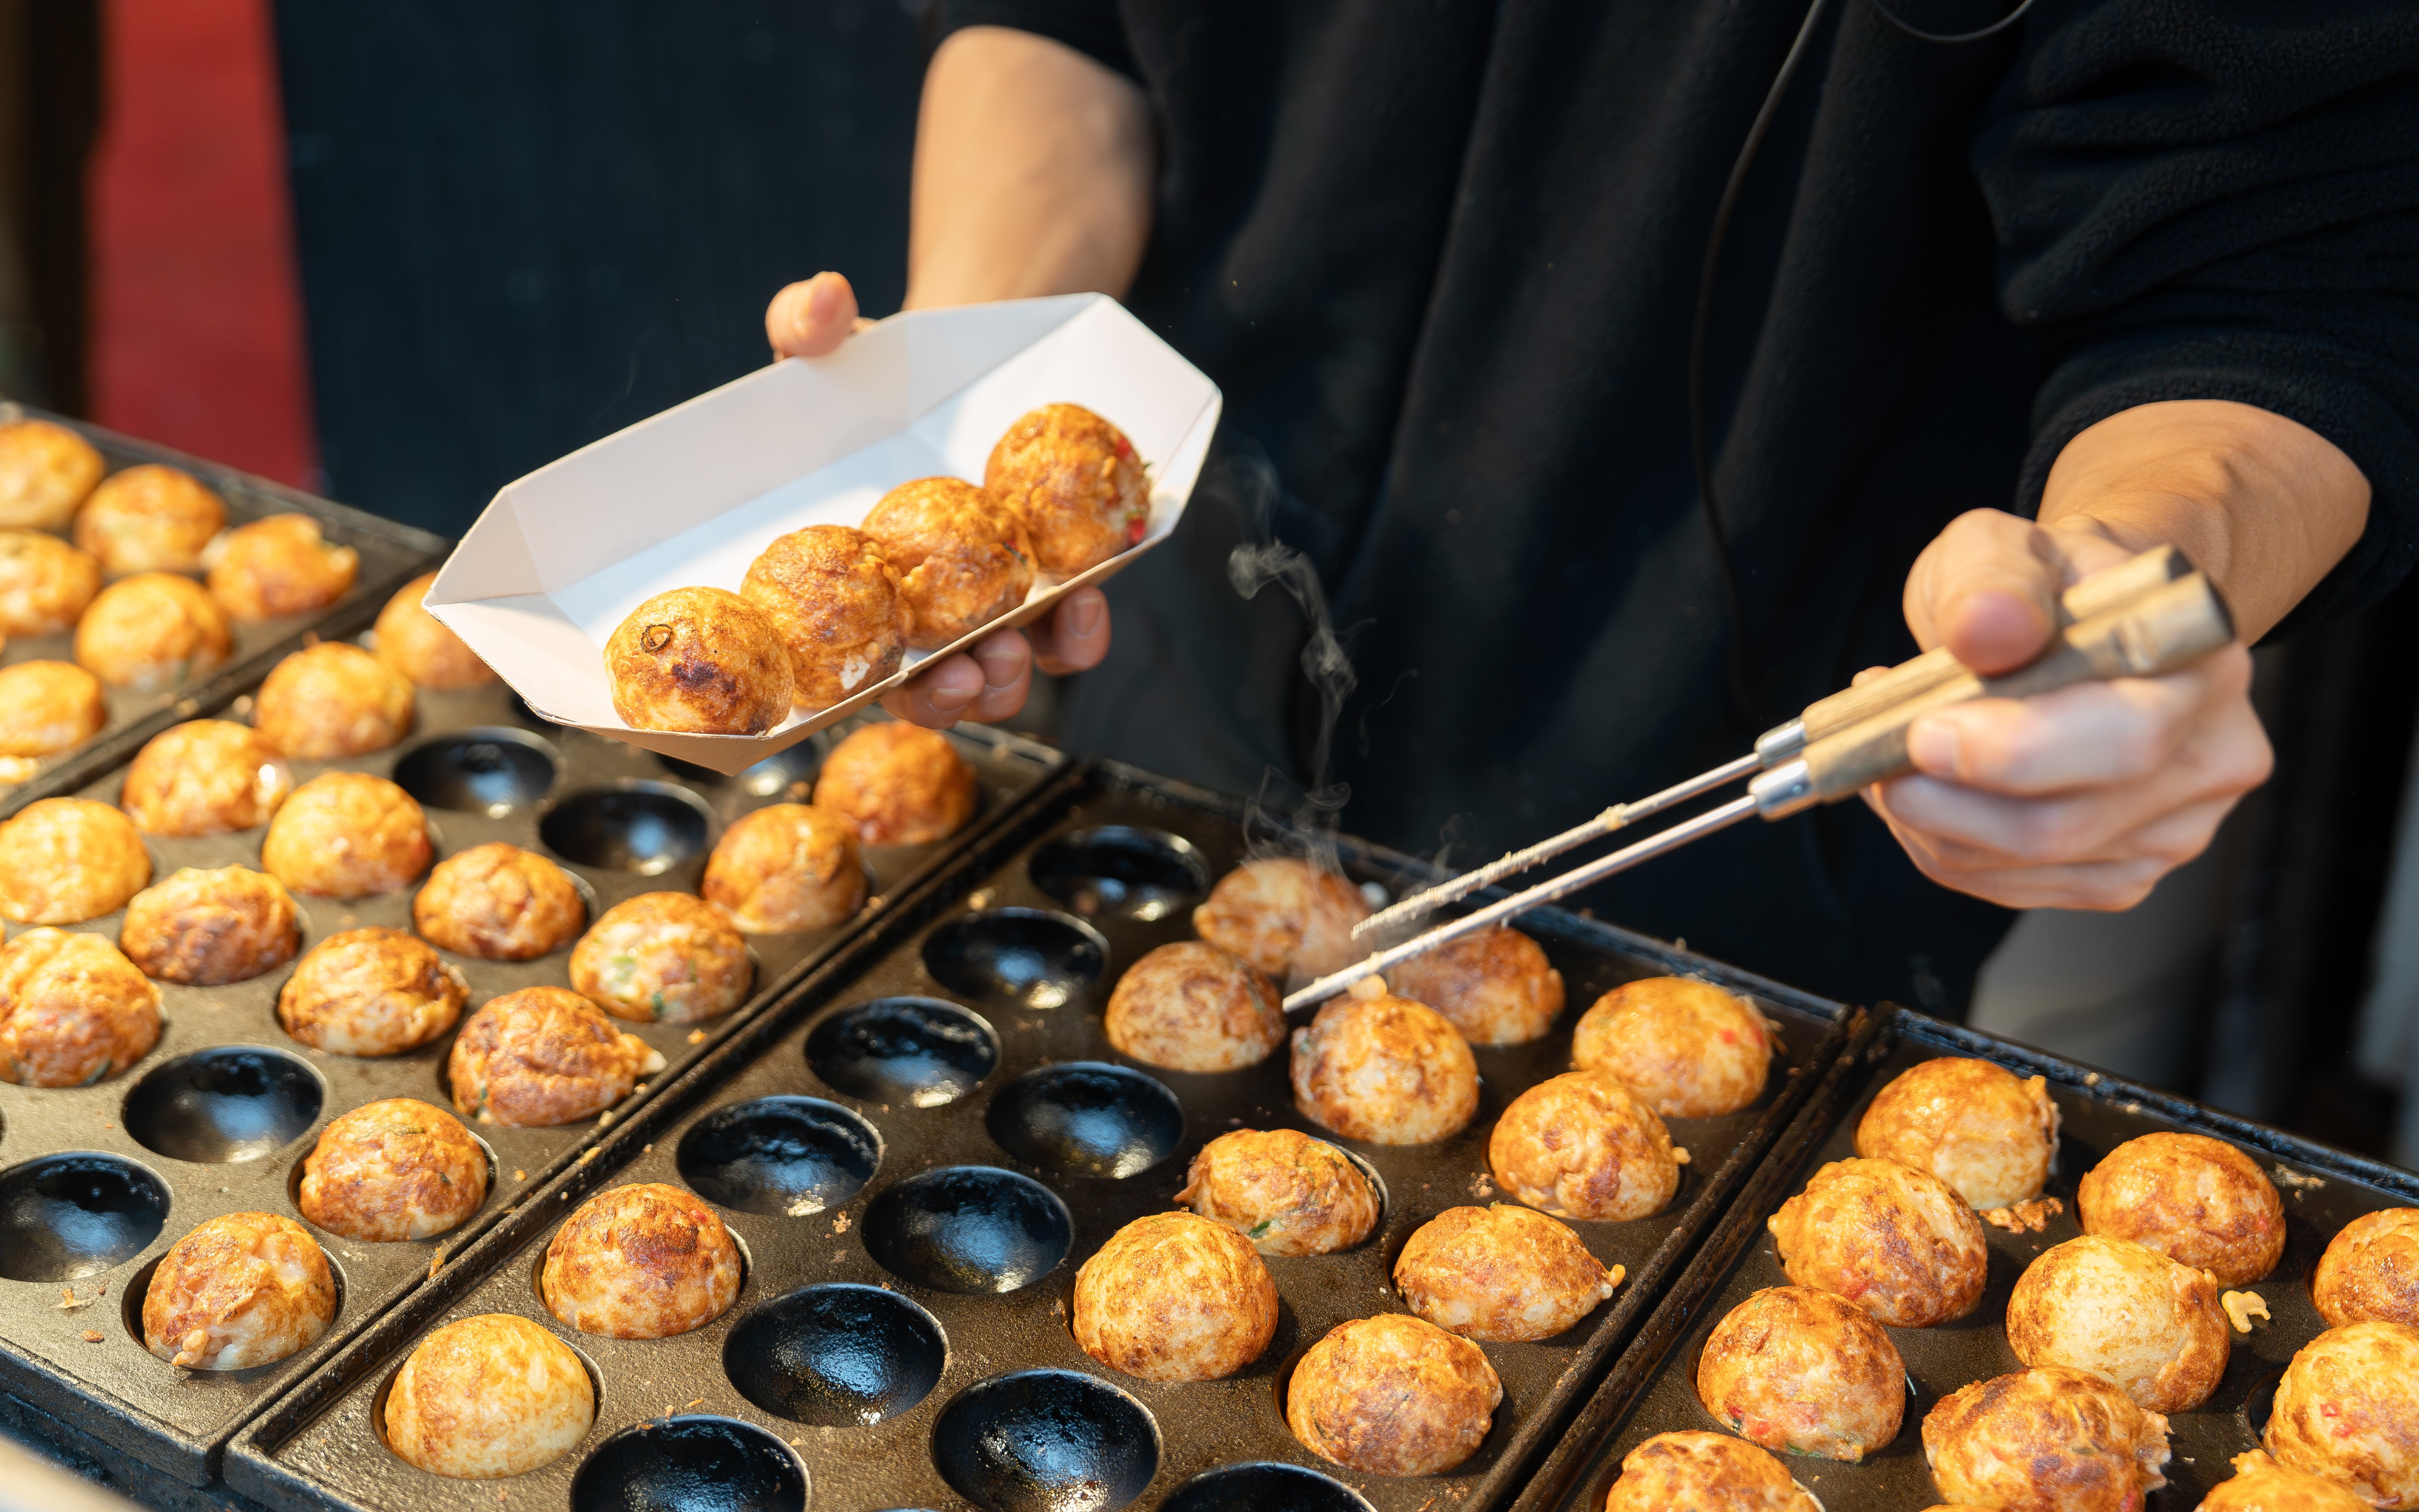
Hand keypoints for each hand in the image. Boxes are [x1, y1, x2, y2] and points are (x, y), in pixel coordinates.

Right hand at [761, 271, 1116, 727]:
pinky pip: (1068, 633)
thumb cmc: (880, 373)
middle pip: (930, 688)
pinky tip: (1089, 598)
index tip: (878, 682)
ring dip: (1009, 678)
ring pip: (1001, 674)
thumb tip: (820, 300)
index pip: (846, 658)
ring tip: (1016, 645)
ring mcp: (987, 603)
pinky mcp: (1052, 586)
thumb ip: (804, 322)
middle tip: (963, 673)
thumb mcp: (832, 341)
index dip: (861, 685)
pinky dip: (1080, 634)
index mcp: (852, 577)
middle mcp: (920, 605)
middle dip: (948, 695)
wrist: (968, 361)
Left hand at [1863, 507, 2272, 909]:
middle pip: (2065, 824)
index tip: (1920, 731)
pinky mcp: (2123, 872)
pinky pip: (2011, 887)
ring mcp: (2175, 829)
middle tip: (1878, 756)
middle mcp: (2212, 757)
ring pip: (2025, 864)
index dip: (2013, 751)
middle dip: (1946, 800)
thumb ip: (1991, 579)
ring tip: (1889, 757)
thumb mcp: (1998, 549)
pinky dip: (1943, 843)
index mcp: (2203, 666)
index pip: (2125, 739)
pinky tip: (1923, 791)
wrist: (2075, 624)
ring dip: (1929, 821)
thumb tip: (1987, 626)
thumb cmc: (2038, 587)